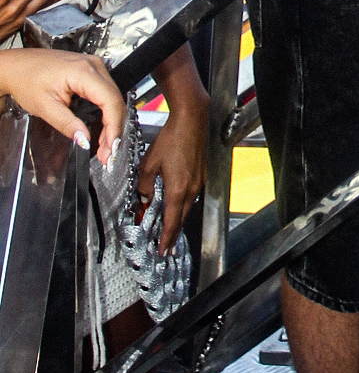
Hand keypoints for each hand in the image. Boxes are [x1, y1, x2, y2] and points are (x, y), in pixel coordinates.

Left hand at [0, 48, 125, 162]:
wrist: (17, 66)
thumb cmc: (26, 79)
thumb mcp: (45, 107)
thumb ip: (67, 125)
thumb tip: (85, 140)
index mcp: (83, 72)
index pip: (109, 101)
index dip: (113, 127)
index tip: (111, 146)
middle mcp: (93, 65)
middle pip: (115, 100)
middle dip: (114, 129)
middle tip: (107, 152)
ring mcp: (94, 66)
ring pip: (114, 98)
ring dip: (112, 122)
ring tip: (105, 145)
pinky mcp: (92, 71)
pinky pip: (106, 93)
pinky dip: (107, 113)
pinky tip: (102, 128)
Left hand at [138, 80, 207, 251]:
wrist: (192, 121)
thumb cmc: (171, 139)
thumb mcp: (149, 164)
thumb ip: (144, 185)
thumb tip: (143, 198)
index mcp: (177, 190)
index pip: (171, 222)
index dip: (166, 239)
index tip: (163, 251)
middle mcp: (191, 189)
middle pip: (181, 218)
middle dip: (172, 234)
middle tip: (166, 247)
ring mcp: (199, 181)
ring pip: (186, 207)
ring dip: (177, 219)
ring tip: (169, 230)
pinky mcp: (201, 174)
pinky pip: (191, 195)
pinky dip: (182, 205)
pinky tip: (175, 203)